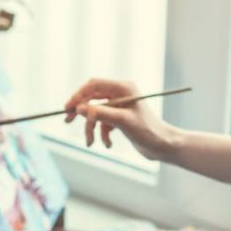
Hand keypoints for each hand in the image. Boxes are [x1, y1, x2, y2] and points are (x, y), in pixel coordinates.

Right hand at [63, 78, 180, 161]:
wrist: (163, 146)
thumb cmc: (148, 131)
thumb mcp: (123, 121)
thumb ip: (101, 113)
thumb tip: (80, 108)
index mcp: (123, 88)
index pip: (94, 85)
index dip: (79, 95)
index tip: (68, 109)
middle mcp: (120, 94)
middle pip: (92, 97)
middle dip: (82, 112)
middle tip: (67, 120)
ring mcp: (119, 106)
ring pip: (95, 113)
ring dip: (91, 128)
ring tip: (91, 142)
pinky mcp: (119, 118)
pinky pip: (102, 123)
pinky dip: (102, 134)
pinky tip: (108, 144)